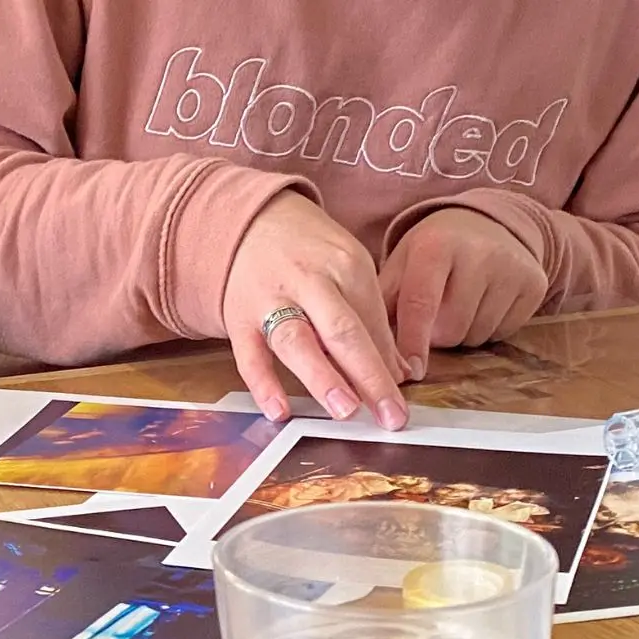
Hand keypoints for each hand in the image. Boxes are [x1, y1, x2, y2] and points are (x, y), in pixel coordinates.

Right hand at [221, 193, 408, 427]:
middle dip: (370, 376)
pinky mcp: (239, 317)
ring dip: (322, 377)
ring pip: (298, 341)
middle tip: (391, 418)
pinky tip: (279, 410)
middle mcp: (310, 281)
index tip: (400, 407)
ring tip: (346, 410)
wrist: (245, 220)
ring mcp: (271, 299)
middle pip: (344, 332)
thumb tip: (396, 371)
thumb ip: (370, 317)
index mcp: (346, 266)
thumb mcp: (346, 266)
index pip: (372, 324)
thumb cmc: (305, 249)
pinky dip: (263, 384)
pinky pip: (249, 355)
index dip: (388, 367)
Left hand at [383, 208, 548, 376]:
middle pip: (451, 329)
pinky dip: (487, 329)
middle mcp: (479, 252)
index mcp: (436, 244)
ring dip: (462, 335)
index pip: (421, 303)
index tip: (409, 372)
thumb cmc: (433, 251)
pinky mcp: (534, 285)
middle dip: (436, 336)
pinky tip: (483, 304)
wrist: (488, 224)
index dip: (413, 341)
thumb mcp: (401, 264)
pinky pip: (503, 333)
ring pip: (477, 336)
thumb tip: (371, 353)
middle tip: (435, 314)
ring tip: (460, 305)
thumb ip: (381, 303)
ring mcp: (511, 268)